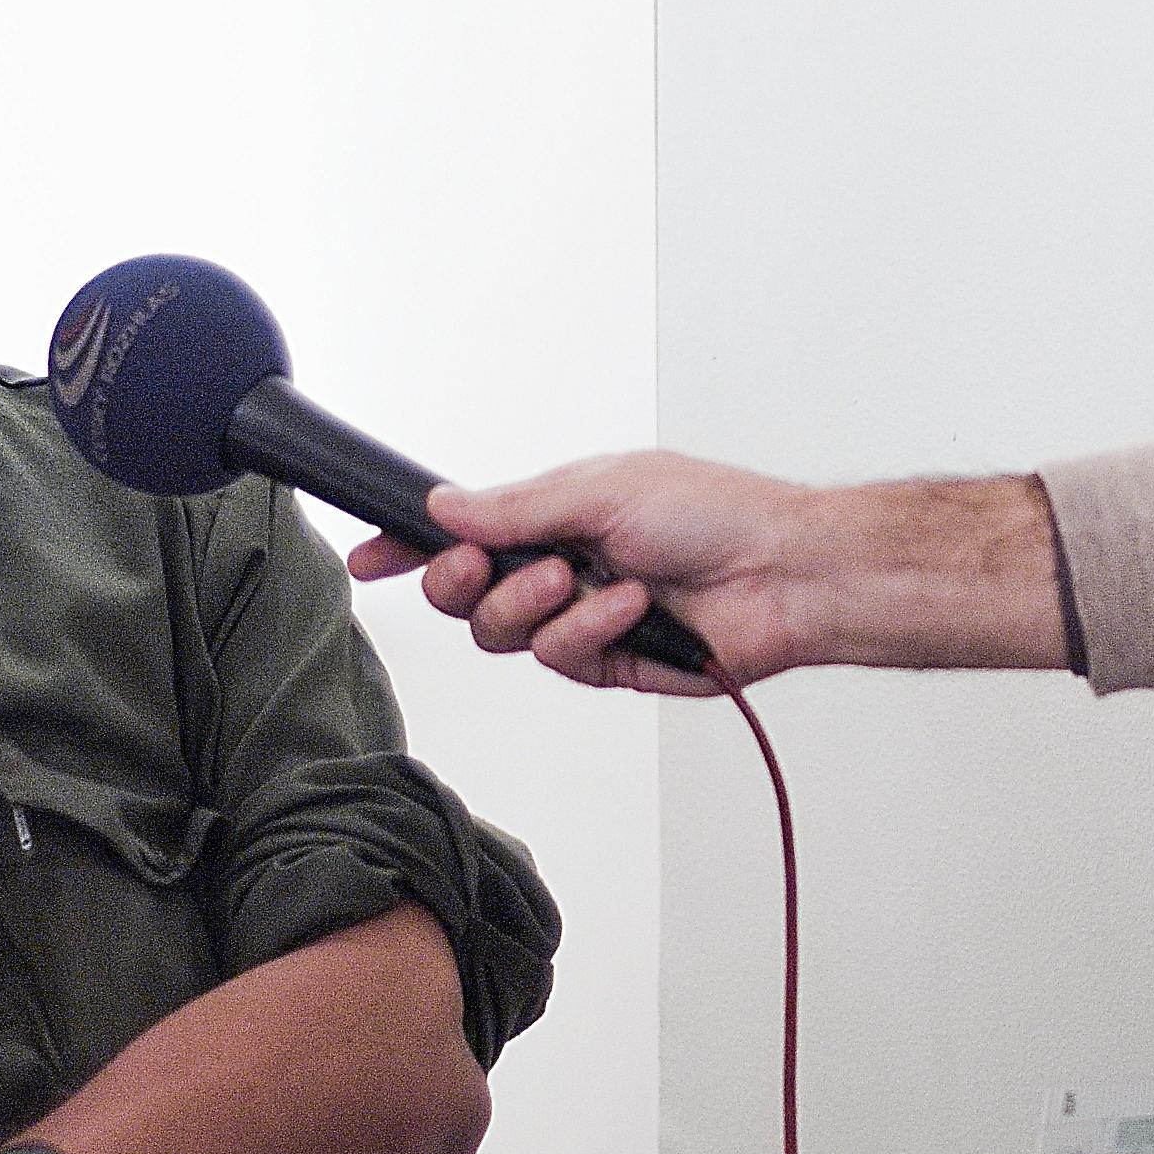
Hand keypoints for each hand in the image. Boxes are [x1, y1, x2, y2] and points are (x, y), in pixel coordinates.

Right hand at [348, 452, 808, 693]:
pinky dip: (587, 629)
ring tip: (580, 579)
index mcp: (555, 516)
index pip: (464, 534)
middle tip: (485, 565)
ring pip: (502, 633)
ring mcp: (582, 618)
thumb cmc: (712, 512)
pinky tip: (629, 607)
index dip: (411, 548)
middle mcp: (561, 567)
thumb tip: (442, 507)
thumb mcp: (602, 490)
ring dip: (531, 604)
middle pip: (464, 594)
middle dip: (462, 580)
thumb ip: (514, 509)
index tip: (371, 558)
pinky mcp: (609, 663)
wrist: (782, 571)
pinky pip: (560, 658)